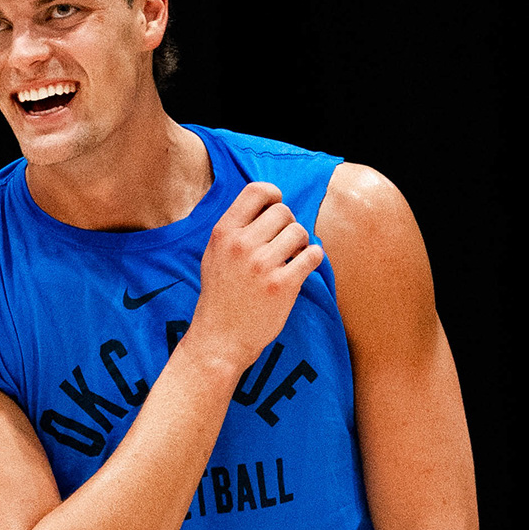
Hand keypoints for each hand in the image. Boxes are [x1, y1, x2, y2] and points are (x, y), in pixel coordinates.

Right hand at [187, 182, 322, 372]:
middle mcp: (242, 245)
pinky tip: (305, 264)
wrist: (220, 338)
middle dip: (289, 224)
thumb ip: (236, 228)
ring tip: (293, 256)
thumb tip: (268, 203)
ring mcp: (263, 265)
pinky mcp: (283, 285)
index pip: (256, 191)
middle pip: (283, 211)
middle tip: (285, 243)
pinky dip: (314, 257)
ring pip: (300, 231)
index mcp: (224, 233)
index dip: (273, 195)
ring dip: (301, 243)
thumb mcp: (214, 254)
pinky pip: (313, 255)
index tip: (277, 207)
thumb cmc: (220, 295)